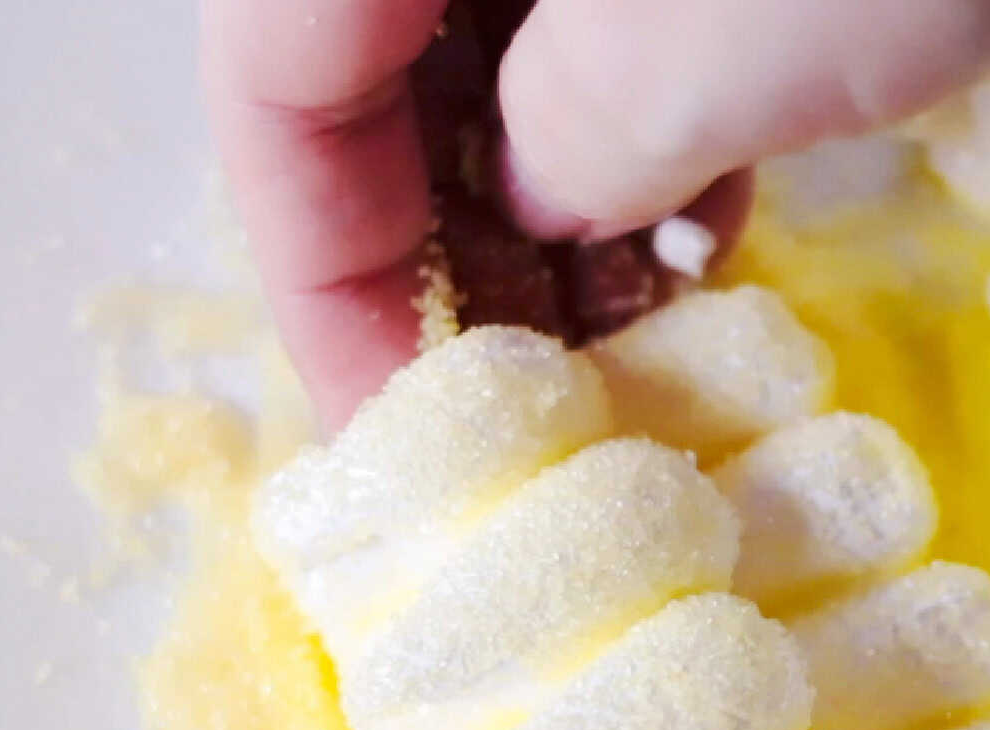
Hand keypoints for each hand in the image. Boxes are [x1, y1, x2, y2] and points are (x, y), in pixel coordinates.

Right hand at [200, 0, 989, 425]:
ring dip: (542, 204)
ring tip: (615, 351)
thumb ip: (572, 148)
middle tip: (521, 409)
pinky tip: (693, 239)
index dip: (318, 270)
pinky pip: (609, 18)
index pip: (272, 75)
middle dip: (443, 243)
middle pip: (375, 64)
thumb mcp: (717, 52)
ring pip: (496, 45)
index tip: (392, 429)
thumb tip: (536, 205)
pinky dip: (638, 129)